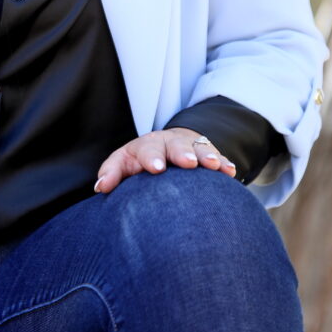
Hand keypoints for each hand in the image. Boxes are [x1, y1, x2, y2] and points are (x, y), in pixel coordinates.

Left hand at [93, 128, 235, 192]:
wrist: (169, 145)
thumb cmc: (141, 160)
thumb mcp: (124, 162)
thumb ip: (112, 173)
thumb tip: (100, 187)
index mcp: (146, 146)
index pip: (146, 149)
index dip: (151, 157)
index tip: (156, 169)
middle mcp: (169, 143)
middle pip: (175, 145)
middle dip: (182, 153)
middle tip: (189, 163)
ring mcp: (191, 147)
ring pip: (200, 148)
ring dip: (207, 156)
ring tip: (213, 165)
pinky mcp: (209, 155)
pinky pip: (219, 157)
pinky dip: (224, 163)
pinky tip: (230, 171)